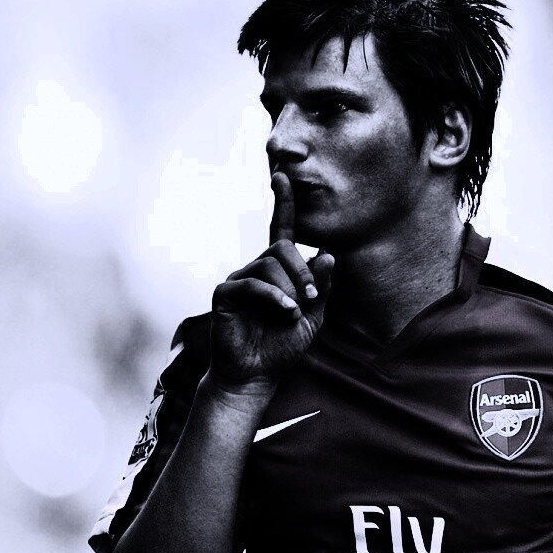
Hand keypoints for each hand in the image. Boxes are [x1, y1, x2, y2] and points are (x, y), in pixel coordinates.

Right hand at [208, 174, 334, 393]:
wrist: (256, 375)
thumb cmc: (282, 346)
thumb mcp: (312, 317)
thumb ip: (320, 287)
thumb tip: (326, 254)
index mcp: (278, 270)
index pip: (281, 230)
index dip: (283, 203)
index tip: (282, 177)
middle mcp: (257, 269)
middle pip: (282, 248)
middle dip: (302, 271)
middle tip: (311, 297)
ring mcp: (239, 279)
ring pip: (269, 265)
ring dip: (290, 287)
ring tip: (294, 312)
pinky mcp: (225, 293)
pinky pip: (252, 283)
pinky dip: (273, 297)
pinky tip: (285, 312)